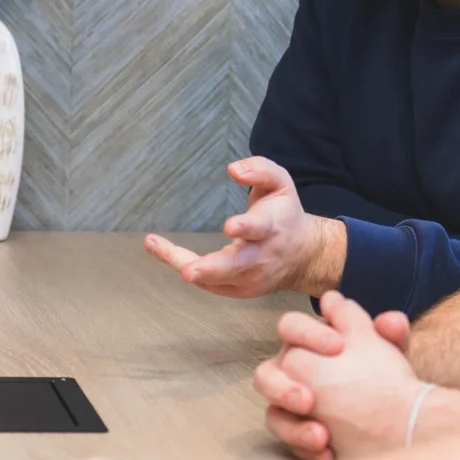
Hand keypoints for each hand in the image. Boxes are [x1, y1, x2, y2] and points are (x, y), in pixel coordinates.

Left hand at [143, 157, 343, 297]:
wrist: (304, 255)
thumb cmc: (285, 215)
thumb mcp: (281, 183)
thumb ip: (260, 170)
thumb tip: (233, 169)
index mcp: (272, 228)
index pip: (260, 228)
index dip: (245, 227)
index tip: (230, 226)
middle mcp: (261, 257)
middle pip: (236, 266)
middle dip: (211, 269)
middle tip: (188, 271)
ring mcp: (250, 278)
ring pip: (216, 278)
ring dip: (186, 265)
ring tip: (156, 246)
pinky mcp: (240, 290)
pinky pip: (210, 284)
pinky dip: (187, 269)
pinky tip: (164, 252)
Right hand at [254, 291, 421, 459]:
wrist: (402, 419)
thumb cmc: (388, 376)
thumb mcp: (393, 353)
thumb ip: (392, 334)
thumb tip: (389, 320)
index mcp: (307, 343)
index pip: (291, 327)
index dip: (309, 334)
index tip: (338, 347)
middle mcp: (292, 373)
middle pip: (265, 375)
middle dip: (283, 388)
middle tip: (310, 400)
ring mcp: (290, 409)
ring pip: (272, 416)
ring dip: (292, 427)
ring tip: (321, 435)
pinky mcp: (298, 436)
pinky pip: (290, 445)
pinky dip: (308, 449)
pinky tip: (330, 453)